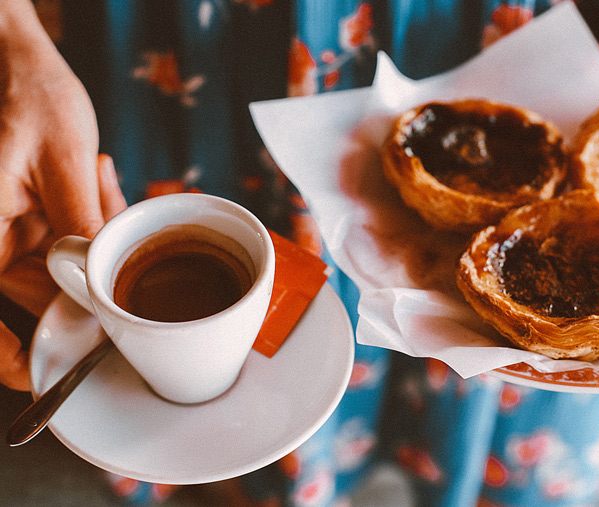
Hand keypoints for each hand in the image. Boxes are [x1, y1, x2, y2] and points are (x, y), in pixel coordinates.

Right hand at [0, 2, 126, 389]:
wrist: (17, 55)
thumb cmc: (27, 93)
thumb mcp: (61, 158)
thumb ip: (82, 220)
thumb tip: (99, 276)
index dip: (3, 348)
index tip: (31, 373)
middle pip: (38, 284)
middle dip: (88, 274)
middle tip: (120, 252)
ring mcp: (11, 224)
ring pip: (63, 260)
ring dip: (98, 237)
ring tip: (96, 178)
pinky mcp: (31, 211)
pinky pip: (68, 234)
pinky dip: (95, 218)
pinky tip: (97, 175)